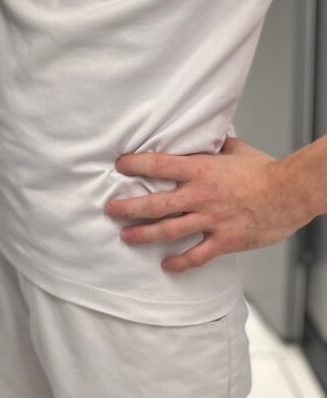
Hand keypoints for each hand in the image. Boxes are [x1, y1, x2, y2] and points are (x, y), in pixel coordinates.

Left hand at [105, 137, 310, 272]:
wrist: (289, 194)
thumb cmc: (263, 170)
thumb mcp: (235, 149)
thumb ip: (214, 145)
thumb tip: (203, 134)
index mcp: (200, 170)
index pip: (159, 165)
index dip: (135, 165)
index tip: (119, 165)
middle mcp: (200, 196)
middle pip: (156, 204)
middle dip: (129, 207)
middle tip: (110, 209)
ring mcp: (211, 220)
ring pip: (169, 231)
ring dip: (145, 235)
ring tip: (126, 237)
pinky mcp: (224, 241)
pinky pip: (197, 255)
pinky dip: (180, 262)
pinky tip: (167, 265)